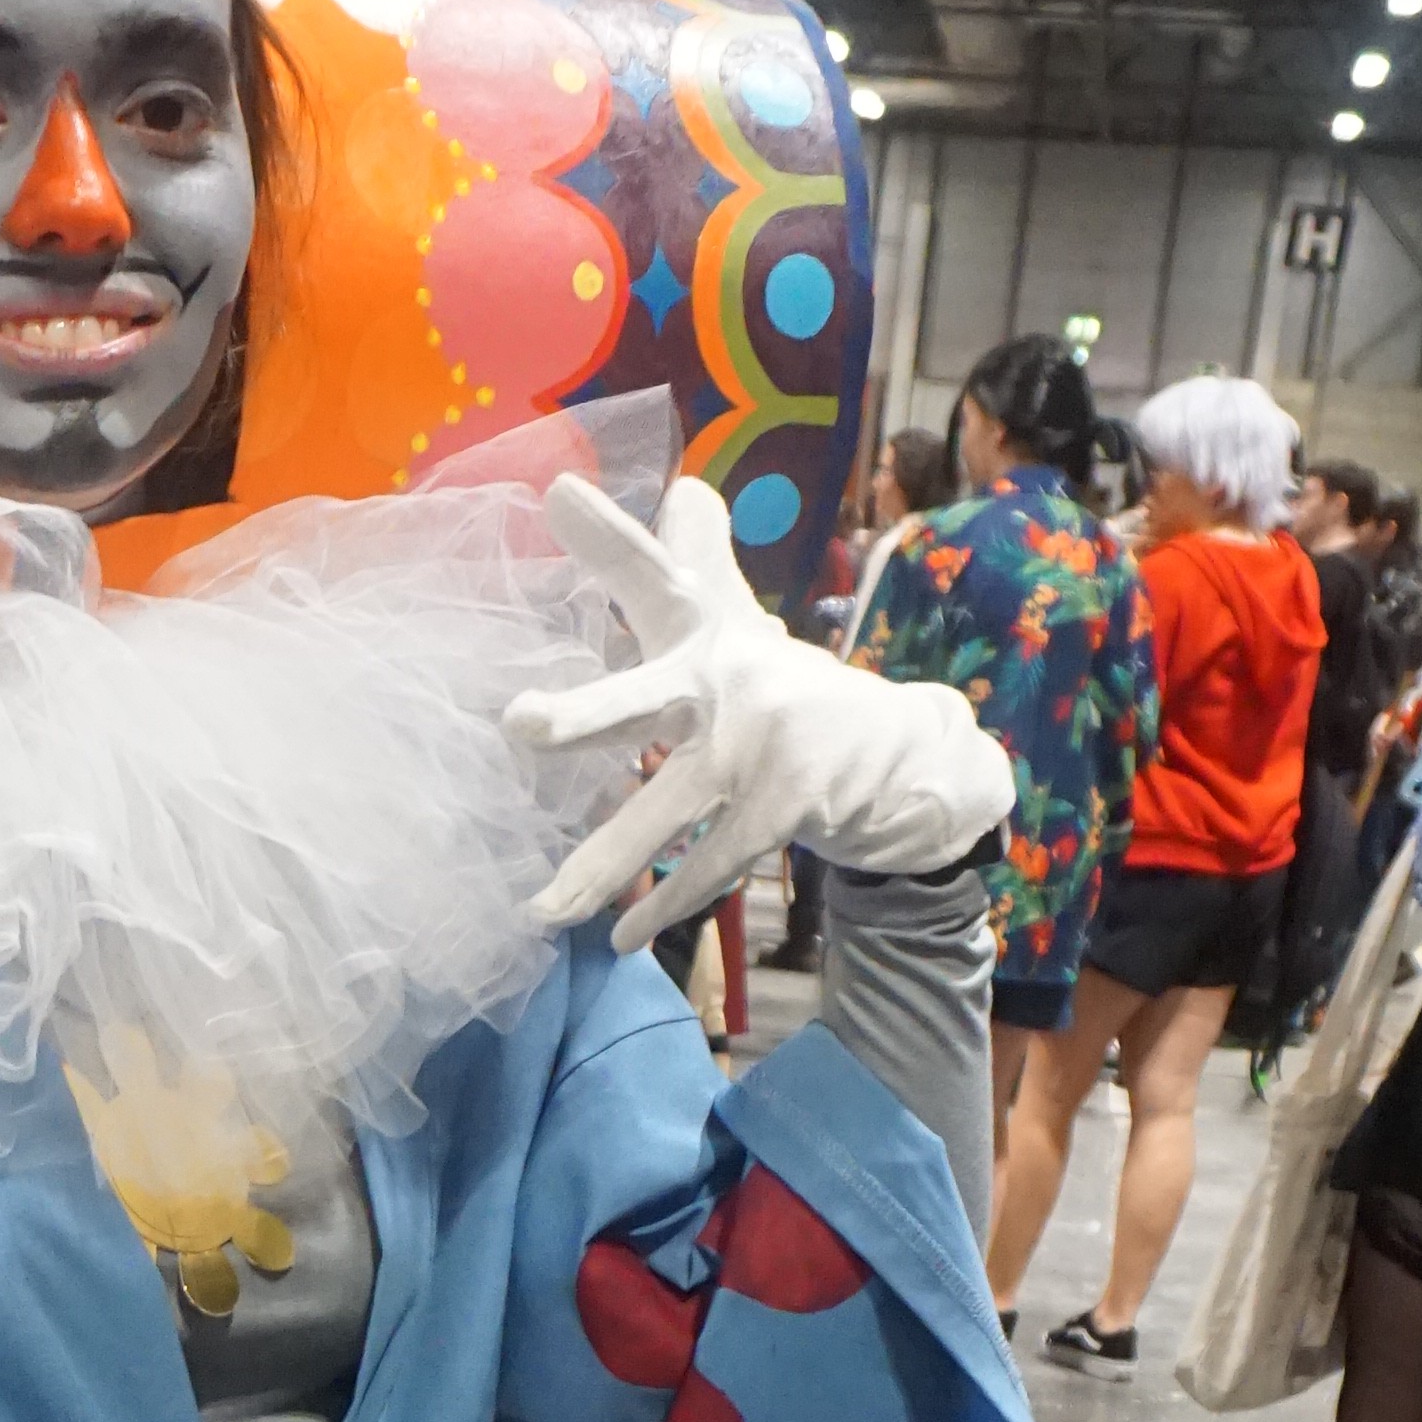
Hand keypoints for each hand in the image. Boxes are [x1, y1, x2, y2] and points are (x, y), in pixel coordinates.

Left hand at [510, 478, 1009, 946]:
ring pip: (665, 812)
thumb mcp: (737, 622)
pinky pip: (709, 864)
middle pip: (642, 699)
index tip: (559, 493)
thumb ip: (697, 560)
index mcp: (702, 629)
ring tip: (542, 909)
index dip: (609, 536)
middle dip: (586, 714)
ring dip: (604, 864)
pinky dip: (664, 906)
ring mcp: (758, 748)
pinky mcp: (786, 804)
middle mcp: (726, 680)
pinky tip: (618, 939)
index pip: (651, 574)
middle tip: (522, 725)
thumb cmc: (779, 686)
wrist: (899, 752)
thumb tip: (684, 482)